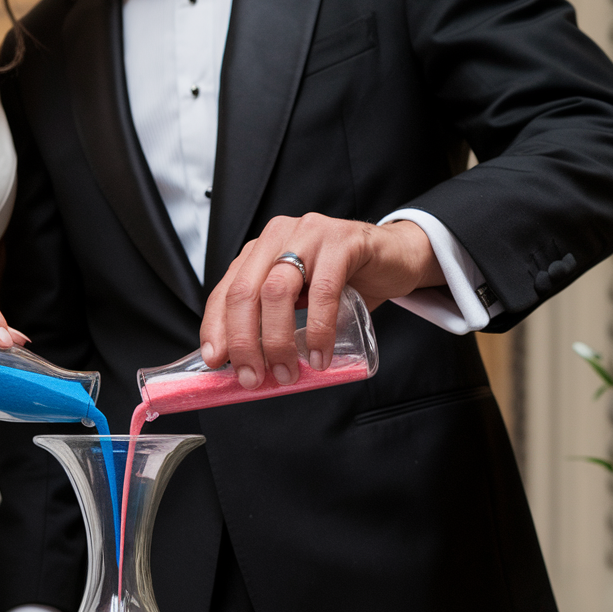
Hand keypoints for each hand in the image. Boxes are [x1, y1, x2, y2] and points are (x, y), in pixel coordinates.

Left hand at [199, 215, 443, 385]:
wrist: (397, 258)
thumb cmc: (344, 283)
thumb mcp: (299, 303)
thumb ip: (273, 324)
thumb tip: (250, 369)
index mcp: (259, 252)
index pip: (224, 292)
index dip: (215, 328)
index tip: (216, 361)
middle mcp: (277, 237)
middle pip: (244, 293)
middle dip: (243, 342)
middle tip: (252, 377)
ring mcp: (309, 234)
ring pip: (276, 291)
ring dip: (276, 340)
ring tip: (287, 372)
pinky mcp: (343, 241)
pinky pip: (323, 290)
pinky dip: (317, 330)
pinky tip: (319, 356)